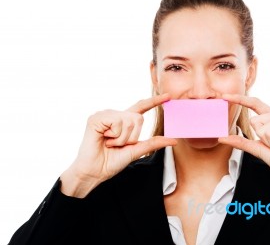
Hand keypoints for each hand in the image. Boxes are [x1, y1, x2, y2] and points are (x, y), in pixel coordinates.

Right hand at [61, 93, 176, 197]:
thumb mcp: (137, 151)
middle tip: (116, 145)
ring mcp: (105, 115)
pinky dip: (114, 135)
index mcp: (124, 122)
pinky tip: (104, 139)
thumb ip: (153, 143)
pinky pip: (116, 121)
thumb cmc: (112, 162)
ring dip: (122, 138)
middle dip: (132, 137)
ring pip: (128, 120)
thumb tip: (174, 140)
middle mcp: (115, 115)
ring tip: (109, 143)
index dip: (154, 102)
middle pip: (138, 118)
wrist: (95, 172)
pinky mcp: (96, 118)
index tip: (168, 97)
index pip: (141, 107)